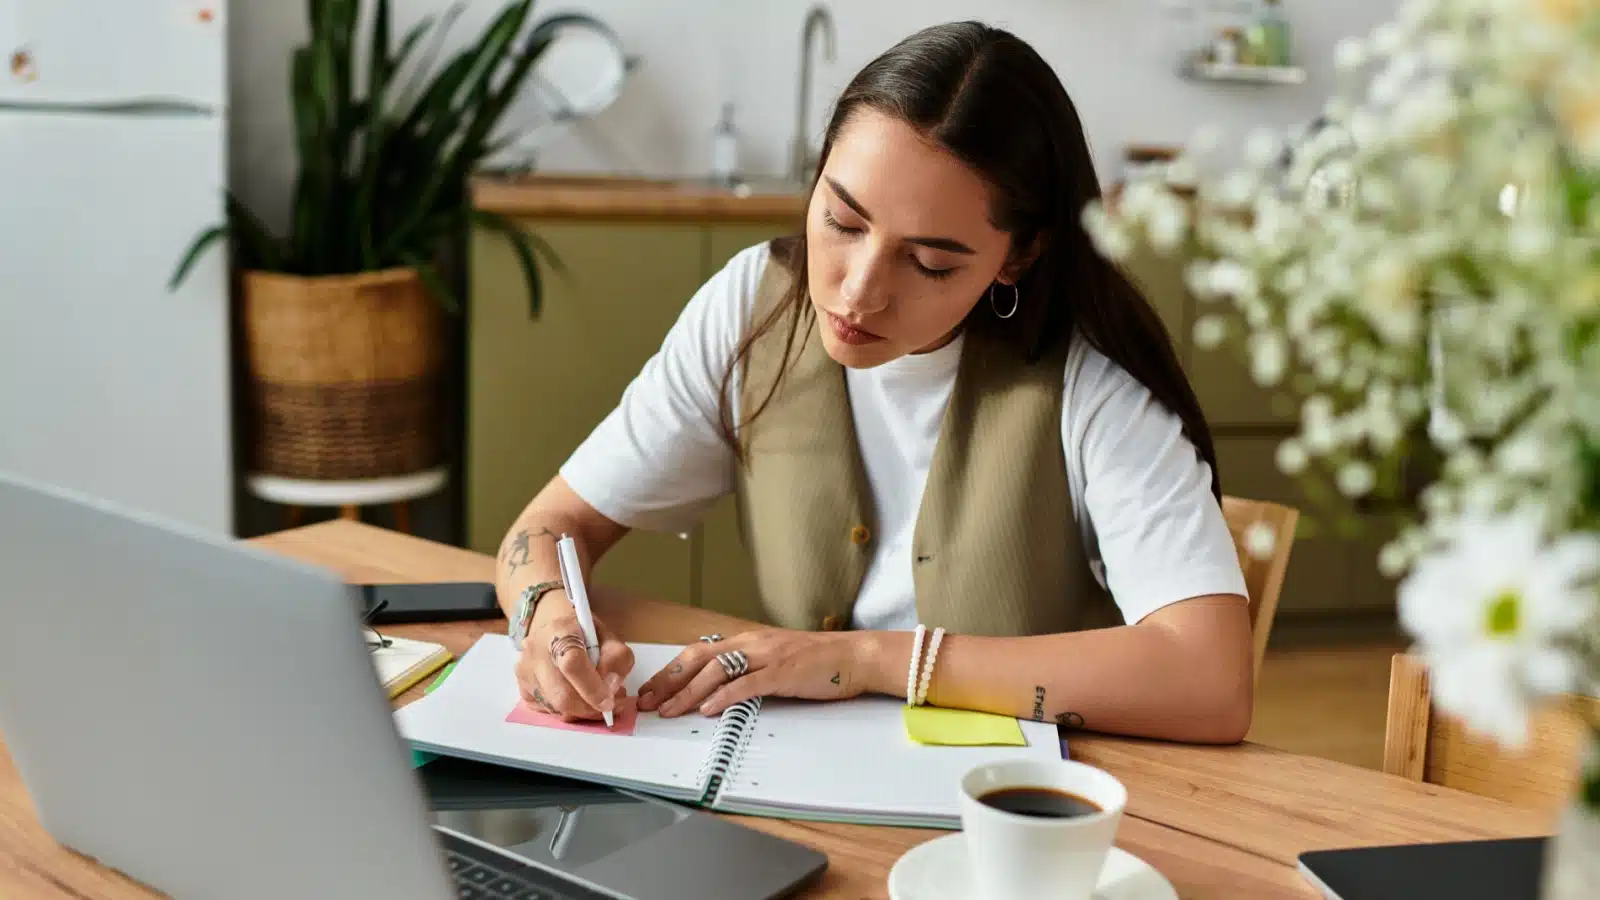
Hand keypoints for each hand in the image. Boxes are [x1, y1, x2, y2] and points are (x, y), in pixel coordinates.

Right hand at [516, 593, 633, 721]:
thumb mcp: (608, 637)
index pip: (572, 664)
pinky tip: (576, 697)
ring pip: (556, 708)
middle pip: (561, 695)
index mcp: (560, 630)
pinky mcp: (522, 689)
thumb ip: (617, 659)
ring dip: (581, 711)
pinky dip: (567, 711)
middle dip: (590, 708)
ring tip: (596, 700)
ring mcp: (525, 671)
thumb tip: (611, 688)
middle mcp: (535, 650)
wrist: (552, 629)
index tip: (609, 702)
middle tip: (609, 706)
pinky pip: (548, 711)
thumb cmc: (583, 633)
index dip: (592, 688)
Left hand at [636, 629, 865, 717]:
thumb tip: (717, 688)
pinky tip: (708, 709)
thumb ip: (747, 669)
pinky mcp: (783, 672)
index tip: (651, 690)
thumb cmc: (817, 662)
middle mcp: (752, 644)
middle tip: (647, 702)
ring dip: (688, 692)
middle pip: (699, 658)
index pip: (699, 652)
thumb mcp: (774, 660)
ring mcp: (767, 656)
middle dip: (669, 680)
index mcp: (747, 641)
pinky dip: (724, 697)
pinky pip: (747, 684)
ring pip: (717, 670)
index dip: (671, 671)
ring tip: (669, 711)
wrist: (854, 656)